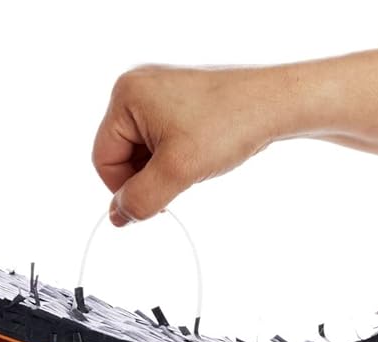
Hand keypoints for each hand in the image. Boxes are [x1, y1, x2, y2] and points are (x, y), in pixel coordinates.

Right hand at [92, 65, 293, 225]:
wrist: (274, 104)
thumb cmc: (228, 125)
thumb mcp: (177, 171)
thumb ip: (142, 198)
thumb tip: (118, 218)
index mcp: (126, 96)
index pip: (103, 159)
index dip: (125, 188)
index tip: (158, 200)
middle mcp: (137, 89)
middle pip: (120, 156)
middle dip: (146, 178)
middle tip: (178, 183)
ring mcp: (157, 94)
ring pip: (142, 153)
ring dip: (161, 171)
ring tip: (192, 166)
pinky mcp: (176, 102)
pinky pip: (159, 142)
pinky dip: (173, 159)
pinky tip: (197, 157)